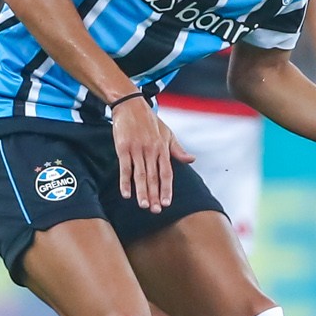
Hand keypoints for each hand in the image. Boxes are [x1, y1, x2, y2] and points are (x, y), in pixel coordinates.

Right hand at [111, 96, 194, 211]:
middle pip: (154, 177)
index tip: (167, 203)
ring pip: (140, 174)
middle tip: (156, 210)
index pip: (167, 173)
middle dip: (155, 195)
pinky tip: (126, 194)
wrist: (130, 105)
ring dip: (142, 191)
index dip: (167, 188)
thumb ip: (177, 150)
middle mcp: (151, 150)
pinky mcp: (123, 147)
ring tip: (143, 206)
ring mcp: (137, 149)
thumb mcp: (167, 133)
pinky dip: (125, 181)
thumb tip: (192, 160)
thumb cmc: (149, 121)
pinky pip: (125, 167)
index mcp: (163, 148)